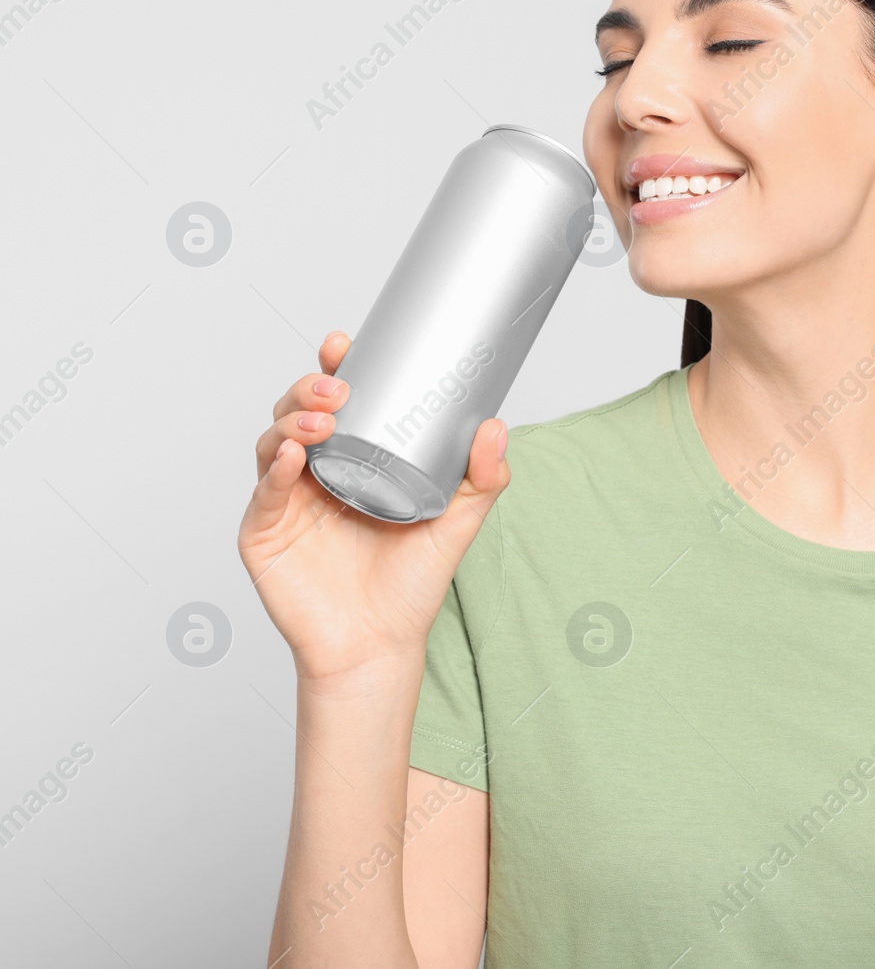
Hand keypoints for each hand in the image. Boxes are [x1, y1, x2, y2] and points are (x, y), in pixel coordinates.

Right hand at [237, 331, 511, 683]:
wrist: (379, 645)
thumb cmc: (410, 586)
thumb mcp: (456, 523)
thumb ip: (482, 479)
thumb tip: (497, 426)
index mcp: (353, 462)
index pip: (336, 404)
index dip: (333, 369)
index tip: (344, 343)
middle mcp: (315, 474)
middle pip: (297, 413)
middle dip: (309, 388)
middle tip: (338, 387)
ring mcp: (286, 502)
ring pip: (273, 442)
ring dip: (293, 421)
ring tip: (324, 422)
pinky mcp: (263, 533)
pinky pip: (264, 493)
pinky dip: (276, 469)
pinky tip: (293, 455)